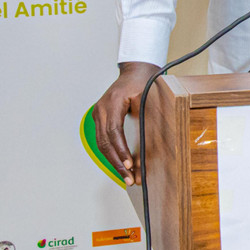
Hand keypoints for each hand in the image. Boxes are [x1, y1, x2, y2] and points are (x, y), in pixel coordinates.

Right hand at [94, 62, 158, 185]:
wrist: (135, 71)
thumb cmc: (142, 82)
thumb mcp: (147, 97)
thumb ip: (146, 116)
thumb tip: (150, 142)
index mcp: (112, 102)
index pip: (114, 132)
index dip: (120, 150)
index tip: (129, 164)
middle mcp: (101, 109)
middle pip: (104, 141)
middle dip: (116, 162)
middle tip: (128, 177)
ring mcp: (99, 113)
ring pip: (101, 143)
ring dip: (113, 161)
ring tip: (125, 175)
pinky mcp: (101, 118)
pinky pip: (103, 139)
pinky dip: (111, 153)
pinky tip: (120, 164)